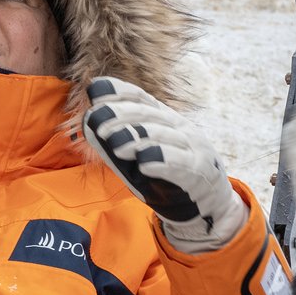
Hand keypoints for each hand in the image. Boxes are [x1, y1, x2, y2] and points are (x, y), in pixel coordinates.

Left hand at [81, 77, 247, 253]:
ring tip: (117, 146)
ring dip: (139, 139)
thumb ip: (117, 140)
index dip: (119, 92)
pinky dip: (162, 162)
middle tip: (100, 127)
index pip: (140, 98)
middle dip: (122, 117)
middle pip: (149, 115)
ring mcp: (191, 147)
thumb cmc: (166, 176)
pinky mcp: (198, 171)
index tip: (94, 90)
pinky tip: (144, 165)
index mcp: (163, 119)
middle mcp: (178, 127)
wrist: (205, 204)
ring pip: (164, 136)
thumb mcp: (138, 155)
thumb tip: (89, 121)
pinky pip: (180, 164)